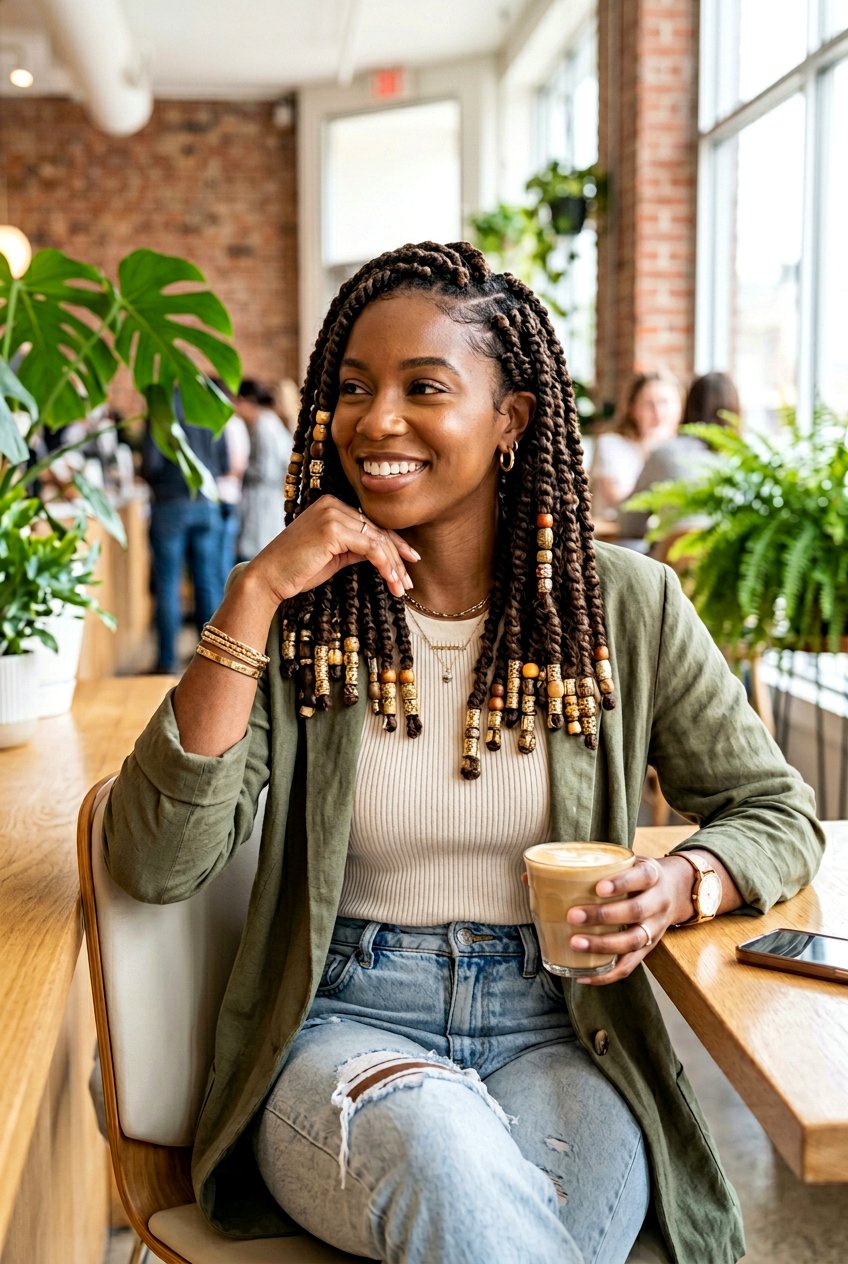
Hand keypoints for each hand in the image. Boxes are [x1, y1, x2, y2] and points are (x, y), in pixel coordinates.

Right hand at [241, 496, 419, 608]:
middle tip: (409, 580)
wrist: (269, 578)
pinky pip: (370, 548)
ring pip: (377, 540)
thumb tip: (381, 553)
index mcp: (331, 505)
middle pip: (377, 530)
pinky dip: (385, 566)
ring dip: (394, 566)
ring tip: (403, 587)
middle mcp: (332, 504)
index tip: (409, 561)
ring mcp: (332, 514)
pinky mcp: (333, 530)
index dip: (393, 544)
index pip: (370, 524)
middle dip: (398, 557)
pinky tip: (392, 581)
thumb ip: (356, 548)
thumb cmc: (297, 570)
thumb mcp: (333, 555)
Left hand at [565, 856, 691, 984]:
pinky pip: (629, 966)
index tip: (599, 888)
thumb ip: (592, 866)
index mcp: (652, 875)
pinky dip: (606, 974)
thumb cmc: (637, 874)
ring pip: (633, 941)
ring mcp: (655, 928)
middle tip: (573, 916)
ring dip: (603, 945)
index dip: (621, 883)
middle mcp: (658, 902)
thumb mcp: (626, 862)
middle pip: (636, 911)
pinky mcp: (648, 949)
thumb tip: (533, 875)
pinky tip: (583, 975)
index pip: (641, 877)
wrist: (674, 891)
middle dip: (604, 916)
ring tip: (575, 943)